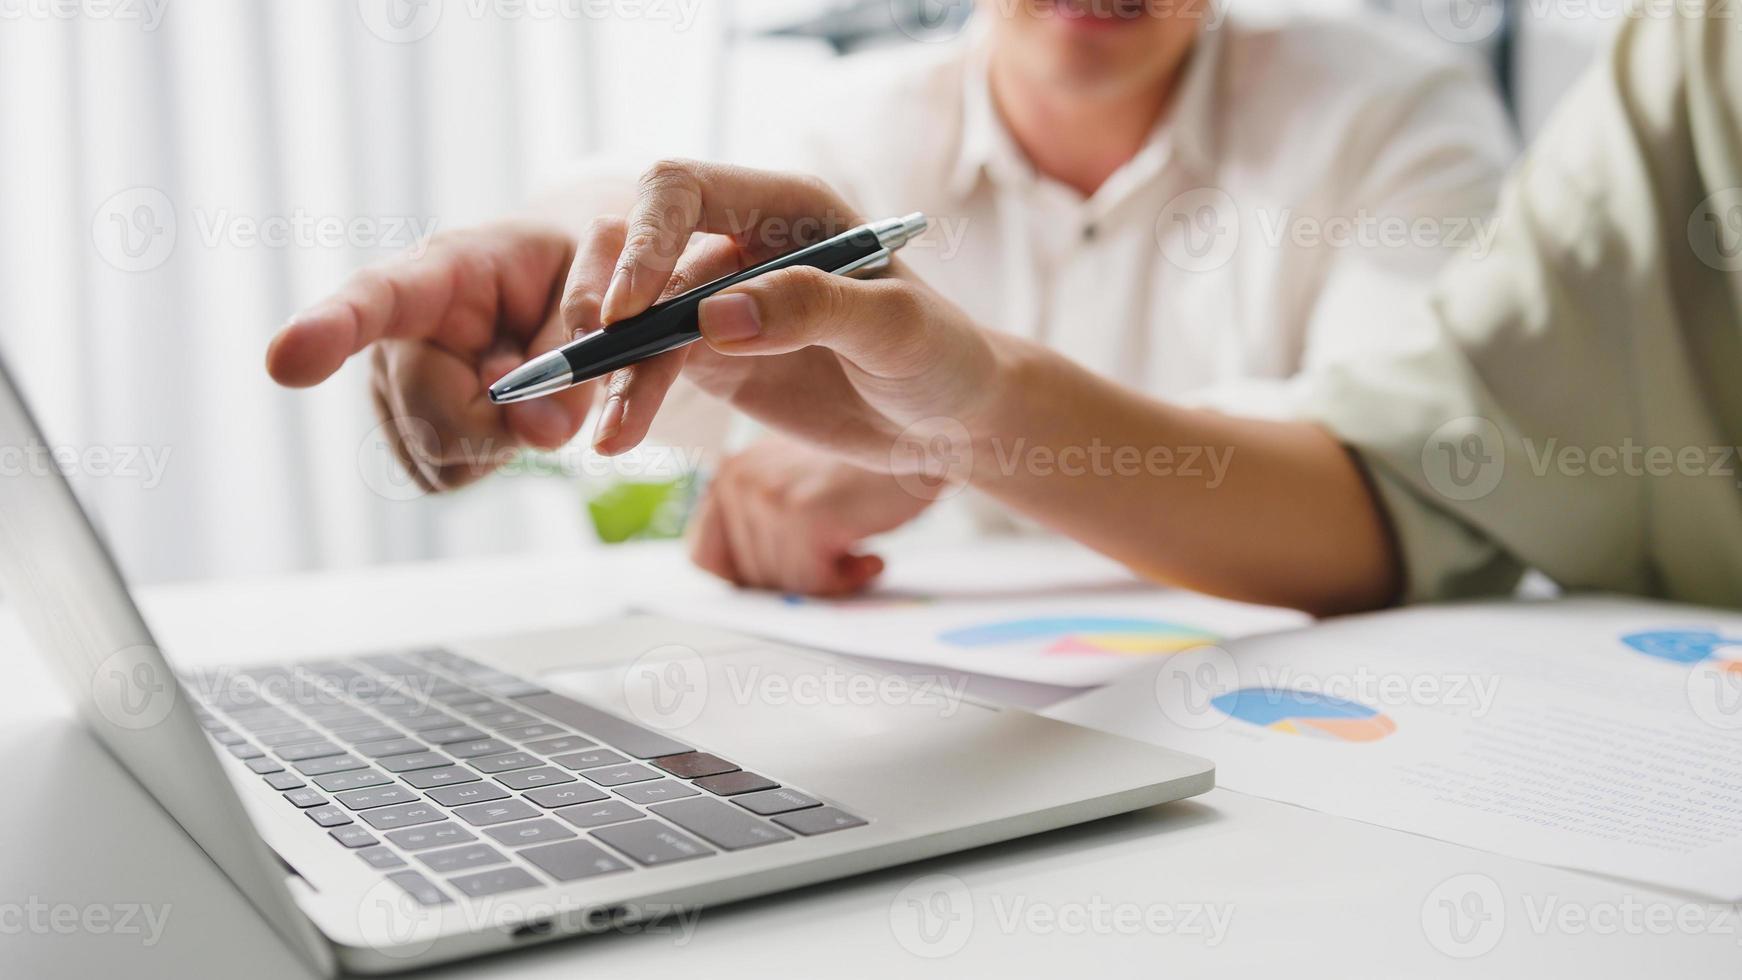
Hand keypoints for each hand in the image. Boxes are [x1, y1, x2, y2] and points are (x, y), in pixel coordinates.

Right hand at [265, 219, 613, 491]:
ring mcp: (387, 387)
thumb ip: (576, 353)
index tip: (285, 361)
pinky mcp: (401, 434)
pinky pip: (445, 476)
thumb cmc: (569, 272)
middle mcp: (394, 331)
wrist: (552, 281)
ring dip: (499, 439)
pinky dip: (488, 454)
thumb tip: (541, 434)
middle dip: (504, 422)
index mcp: (438, 271)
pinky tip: (496, 411)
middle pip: (436, 420)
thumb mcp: (594, 294)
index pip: (375, 300)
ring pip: (442, 459)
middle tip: (542, 379)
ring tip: (514, 380)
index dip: (329, 329)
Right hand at [579, 160, 1007, 479]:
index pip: (683, 190)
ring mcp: (721, 303)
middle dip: (607, 304)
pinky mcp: (714, 360)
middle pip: (639, 251)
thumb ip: (811, 309)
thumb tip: (714, 316)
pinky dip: (629, 400)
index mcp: (787, 208)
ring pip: (637, 322)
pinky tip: (616, 438)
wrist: (953, 423)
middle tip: (595, 362)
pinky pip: (652, 370)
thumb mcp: (894, 328)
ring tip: (609, 433)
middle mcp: (742, 244)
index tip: (631, 308)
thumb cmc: (942, 356)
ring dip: (613, 370)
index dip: (646, 239)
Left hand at [688, 437, 933, 594]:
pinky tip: (871, 557)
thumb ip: (760, 520)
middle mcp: (739, 479)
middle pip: (748, 578)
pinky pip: (813, 583)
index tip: (795, 564)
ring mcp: (769, 495)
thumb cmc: (866, 468)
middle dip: (800, 579)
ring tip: (858, 550)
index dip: (751, 575)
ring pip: (783, 583)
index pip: (705, 556)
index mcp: (730, 471)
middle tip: (841, 556)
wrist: (924, 438)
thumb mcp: (796, 484)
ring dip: (829, 581)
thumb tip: (743, 581)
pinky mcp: (805, 513)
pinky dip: (848, 582)